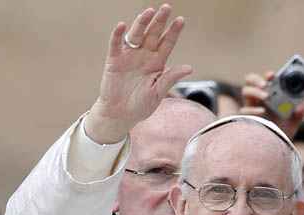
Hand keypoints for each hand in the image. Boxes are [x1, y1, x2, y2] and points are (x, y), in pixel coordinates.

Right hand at [85, 5, 191, 143]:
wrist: (121, 115)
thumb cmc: (141, 105)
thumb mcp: (158, 92)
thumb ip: (171, 78)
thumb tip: (189, 68)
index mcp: (158, 63)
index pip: (167, 43)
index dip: (173, 32)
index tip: (181, 20)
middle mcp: (144, 56)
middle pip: (153, 34)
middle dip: (160, 21)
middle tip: (167, 8)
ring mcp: (129, 56)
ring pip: (136, 35)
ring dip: (142, 23)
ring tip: (149, 12)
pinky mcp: (114, 61)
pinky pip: (116, 45)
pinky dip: (118, 35)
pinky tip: (123, 26)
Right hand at [240, 71, 303, 138]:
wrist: (275, 149)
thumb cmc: (282, 132)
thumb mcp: (293, 123)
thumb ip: (299, 114)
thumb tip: (301, 107)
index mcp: (269, 95)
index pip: (266, 80)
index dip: (268, 75)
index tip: (273, 75)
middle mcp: (258, 99)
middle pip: (250, 80)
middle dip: (257, 79)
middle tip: (266, 84)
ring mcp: (250, 107)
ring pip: (246, 91)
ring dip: (255, 91)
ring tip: (266, 96)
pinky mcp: (246, 119)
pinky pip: (244, 110)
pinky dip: (253, 109)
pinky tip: (262, 112)